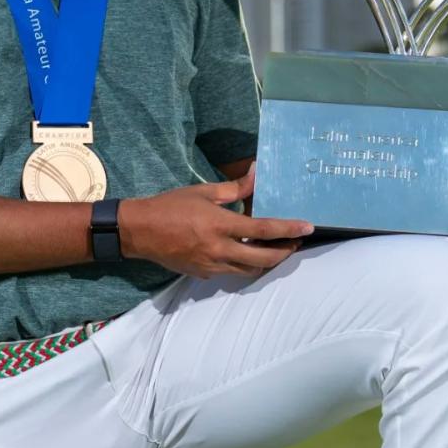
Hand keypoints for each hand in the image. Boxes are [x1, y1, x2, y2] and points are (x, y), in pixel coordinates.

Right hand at [119, 165, 314, 278]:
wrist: (139, 232)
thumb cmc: (170, 206)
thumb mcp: (202, 191)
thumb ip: (234, 188)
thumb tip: (256, 173)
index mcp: (220, 225)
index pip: (263, 230)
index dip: (288, 229)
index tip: (307, 227)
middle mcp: (219, 249)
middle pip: (263, 259)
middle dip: (284, 252)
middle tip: (294, 241)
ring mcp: (211, 265)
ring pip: (249, 270)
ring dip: (266, 261)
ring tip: (275, 248)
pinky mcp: (203, 274)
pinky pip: (231, 271)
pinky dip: (243, 263)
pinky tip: (245, 252)